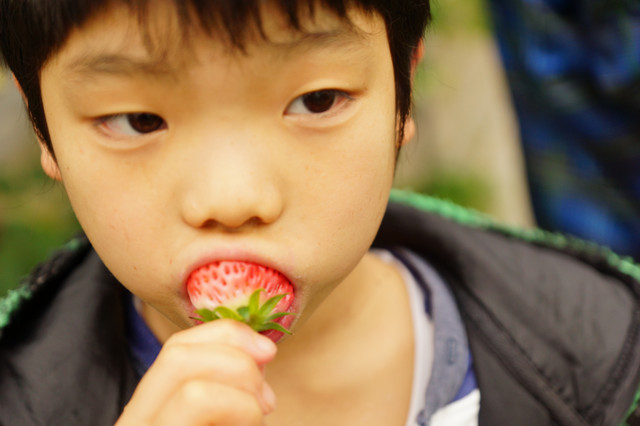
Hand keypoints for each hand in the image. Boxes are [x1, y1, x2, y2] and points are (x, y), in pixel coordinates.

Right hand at [115, 319, 276, 425]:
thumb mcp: (225, 417)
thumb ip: (230, 388)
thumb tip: (260, 351)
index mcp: (151, 409)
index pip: (177, 347)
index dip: (227, 334)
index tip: (268, 350)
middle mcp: (136, 419)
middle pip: (176, 352)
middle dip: (235, 355)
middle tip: (267, 396)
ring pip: (188, 378)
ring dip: (243, 393)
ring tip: (258, 419)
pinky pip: (197, 400)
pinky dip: (242, 409)